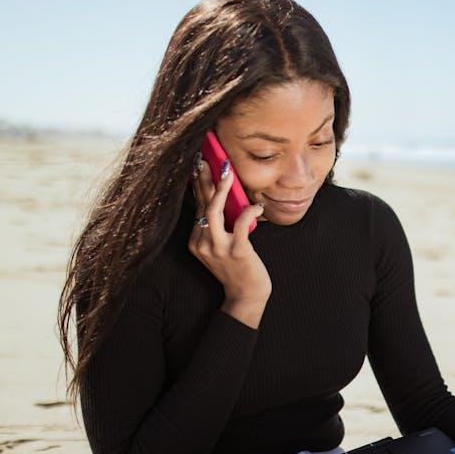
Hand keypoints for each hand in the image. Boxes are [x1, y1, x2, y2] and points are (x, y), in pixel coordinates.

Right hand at [188, 153, 271, 313]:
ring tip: (226, 171)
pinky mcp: (237, 252)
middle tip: (204, 157)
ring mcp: (218, 248)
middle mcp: (202, 243)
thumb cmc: (237, 268)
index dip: (197, 184)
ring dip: (219, 189)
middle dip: (202, 179)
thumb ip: (220, 224)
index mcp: (197, 240)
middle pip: (201, 204)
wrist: (246, 296)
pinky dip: (249, 211)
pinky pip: (240, 224)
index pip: (196, 206)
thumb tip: (224, 196)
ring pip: (213, 211)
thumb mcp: (222, 245)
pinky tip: (258, 205)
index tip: (198, 164)